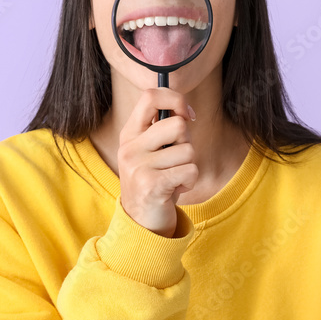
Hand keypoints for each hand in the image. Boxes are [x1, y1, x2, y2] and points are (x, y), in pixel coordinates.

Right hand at [116, 88, 197, 237]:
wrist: (141, 222)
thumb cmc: (154, 182)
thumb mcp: (151, 151)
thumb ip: (162, 129)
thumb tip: (184, 109)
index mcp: (129, 133)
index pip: (151, 97)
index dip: (175, 99)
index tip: (187, 115)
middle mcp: (130, 147)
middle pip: (178, 125)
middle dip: (186, 143)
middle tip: (175, 160)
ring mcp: (138, 166)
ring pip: (188, 150)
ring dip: (188, 167)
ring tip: (173, 178)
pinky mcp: (152, 184)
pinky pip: (190, 170)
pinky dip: (190, 181)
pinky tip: (175, 189)